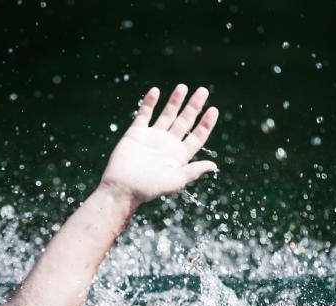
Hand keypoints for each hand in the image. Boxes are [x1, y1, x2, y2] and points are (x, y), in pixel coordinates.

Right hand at [99, 84, 218, 205]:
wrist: (121, 188)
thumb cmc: (148, 189)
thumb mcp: (175, 181)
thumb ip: (193, 171)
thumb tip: (213, 166)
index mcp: (179, 155)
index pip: (197, 136)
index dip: (206, 124)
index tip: (214, 110)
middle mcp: (167, 144)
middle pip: (185, 121)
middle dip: (194, 106)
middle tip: (203, 90)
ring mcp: (152, 137)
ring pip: (167, 115)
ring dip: (175, 101)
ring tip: (182, 87)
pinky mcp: (136, 134)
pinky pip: (144, 115)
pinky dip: (149, 103)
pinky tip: (156, 91)